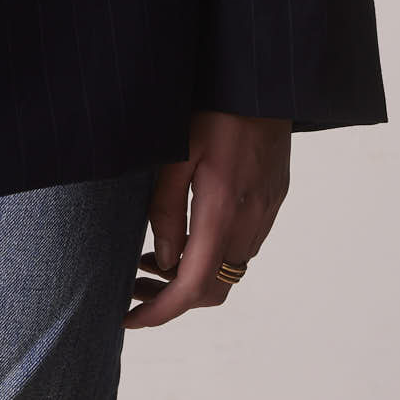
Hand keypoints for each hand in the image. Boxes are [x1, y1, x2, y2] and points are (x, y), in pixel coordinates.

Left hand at [126, 110, 290, 328]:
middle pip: (213, 289)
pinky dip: (212, 255)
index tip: (128, 318)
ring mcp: (265, 213)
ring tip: (151, 258)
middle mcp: (250, 222)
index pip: (191, 286)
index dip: (159, 312)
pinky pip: (243, 246)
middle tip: (131, 285)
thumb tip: (162, 260)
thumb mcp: (176, 152)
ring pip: (229, 271)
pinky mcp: (272, 201)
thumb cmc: (212, 107)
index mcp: (222, 211)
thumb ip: (167, 209)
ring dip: (192, 277)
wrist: (261, 81)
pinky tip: (187, 233)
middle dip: (171, 299)